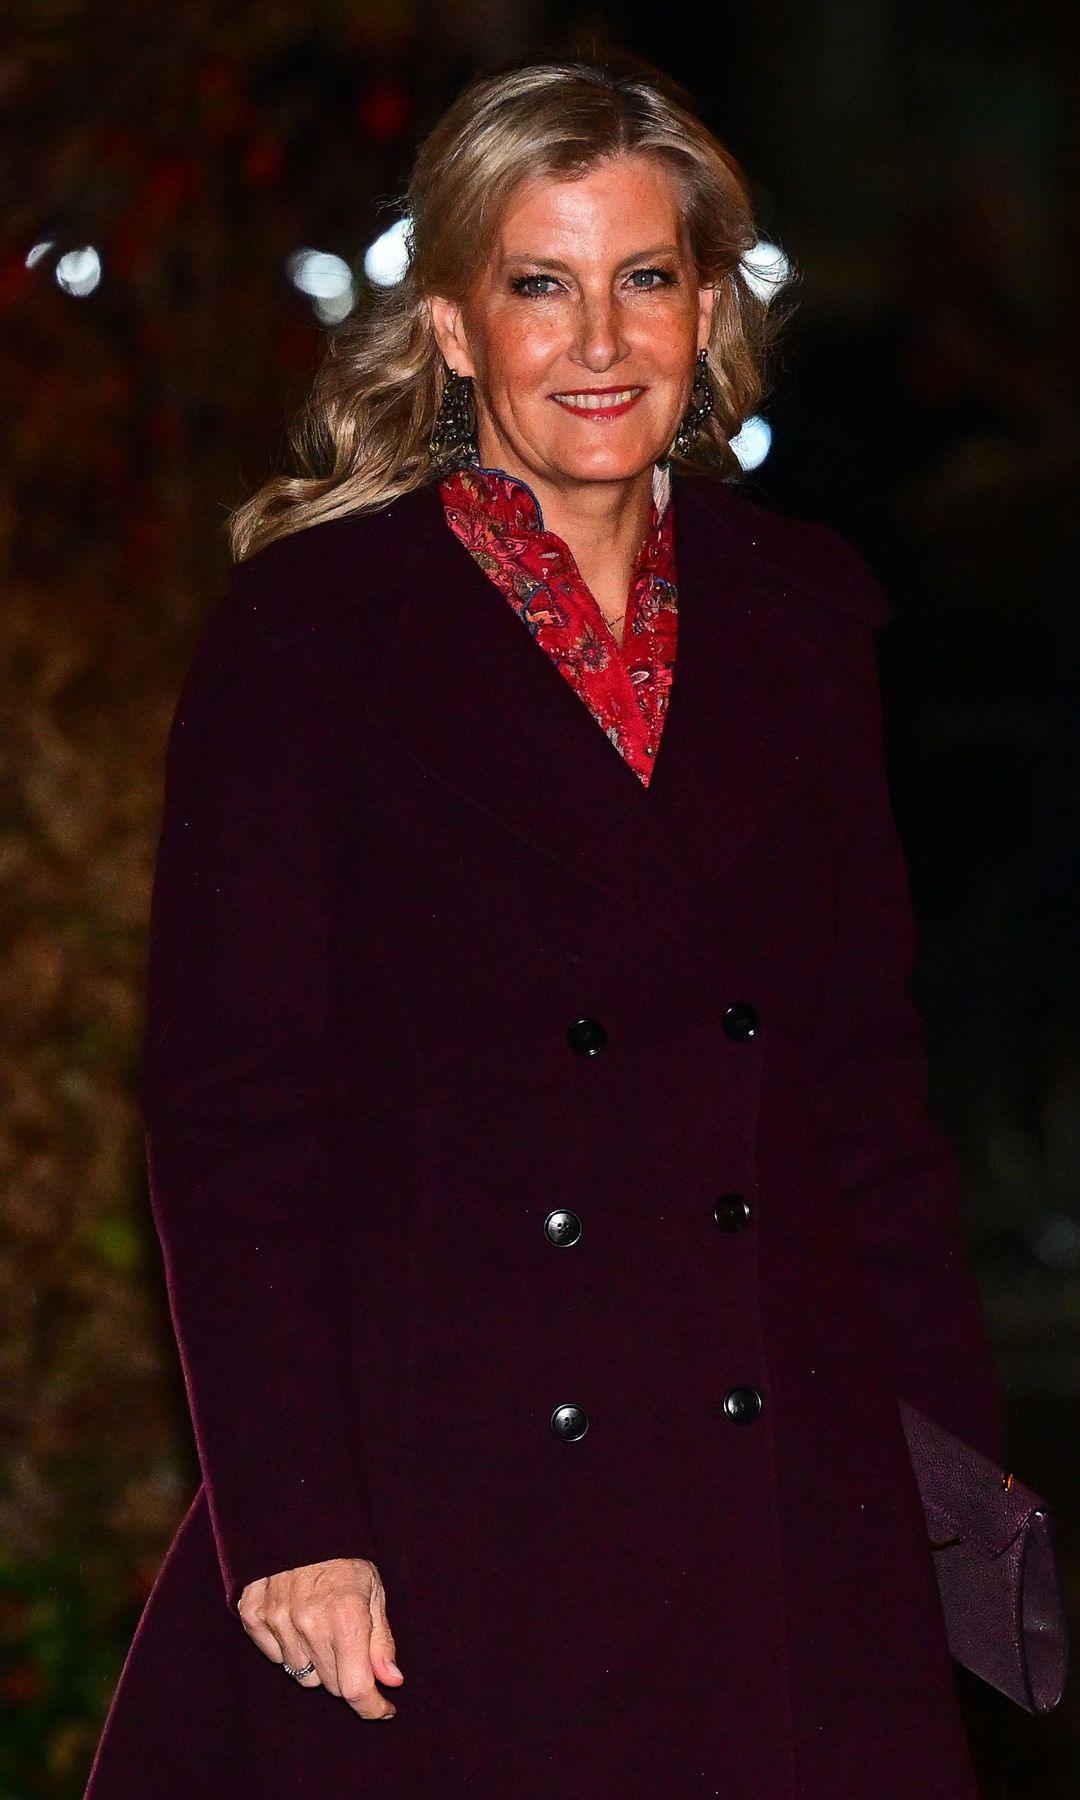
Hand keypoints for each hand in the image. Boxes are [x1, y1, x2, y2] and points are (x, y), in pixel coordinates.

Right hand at [237, 1557, 403, 1718]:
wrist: (297, 1520)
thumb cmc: (343, 1558)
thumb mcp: (373, 1590)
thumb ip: (381, 1640)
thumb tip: (392, 1681)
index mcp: (345, 1616)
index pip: (355, 1688)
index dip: (372, 1706)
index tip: (383, 1709)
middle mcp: (309, 1622)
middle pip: (330, 1685)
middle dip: (347, 1675)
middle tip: (351, 1646)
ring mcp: (277, 1620)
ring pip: (302, 1674)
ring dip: (317, 1661)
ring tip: (321, 1626)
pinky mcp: (253, 1616)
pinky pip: (275, 1657)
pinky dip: (289, 1648)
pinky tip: (297, 1621)